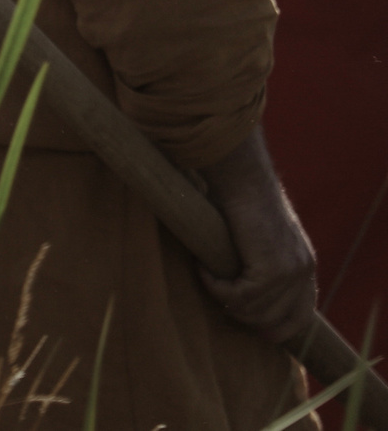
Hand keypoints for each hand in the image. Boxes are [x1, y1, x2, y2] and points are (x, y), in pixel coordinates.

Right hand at [199, 129, 317, 344]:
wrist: (240, 176)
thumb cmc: (238, 197)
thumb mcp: (257, 235)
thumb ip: (258, 260)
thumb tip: (240, 287)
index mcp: (304, 263)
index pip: (302, 314)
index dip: (279, 328)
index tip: (254, 330)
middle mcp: (304, 269)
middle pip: (276, 320)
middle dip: (245, 317)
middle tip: (218, 299)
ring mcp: (291, 271)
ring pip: (254, 311)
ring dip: (223, 297)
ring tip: (206, 272)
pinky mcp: (272, 270)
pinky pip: (240, 296)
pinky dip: (216, 286)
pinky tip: (203, 268)